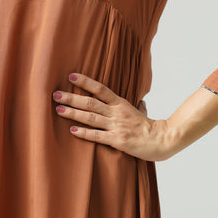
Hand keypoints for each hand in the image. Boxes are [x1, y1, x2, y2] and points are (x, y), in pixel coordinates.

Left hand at [52, 73, 172, 160]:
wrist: (162, 140)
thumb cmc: (150, 126)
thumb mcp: (141, 111)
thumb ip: (137, 106)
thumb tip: (140, 103)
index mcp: (121, 103)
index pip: (100, 89)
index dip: (85, 82)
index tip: (71, 77)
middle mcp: (116, 112)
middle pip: (90, 102)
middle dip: (71, 98)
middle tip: (56, 94)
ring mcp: (115, 126)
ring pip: (90, 117)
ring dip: (73, 113)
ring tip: (58, 109)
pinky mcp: (116, 140)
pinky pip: (96, 136)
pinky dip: (83, 133)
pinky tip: (72, 130)